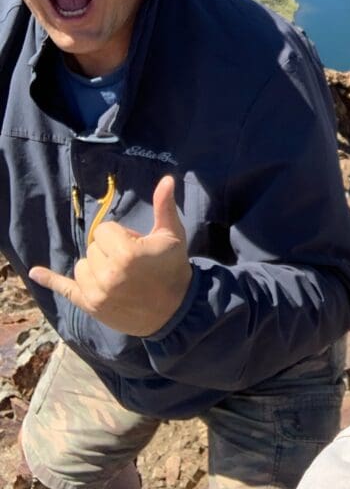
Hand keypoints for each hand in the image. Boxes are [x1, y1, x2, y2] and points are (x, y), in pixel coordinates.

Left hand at [30, 176, 192, 336]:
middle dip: (109, 251)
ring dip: (96, 266)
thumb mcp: (172, 235)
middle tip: (132, 264)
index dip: (121, 235)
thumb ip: (165, 206)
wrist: (175, 310)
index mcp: (126, 253)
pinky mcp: (90, 306)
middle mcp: (108, 273)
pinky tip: (36, 272)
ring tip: (119, 276)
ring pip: (82, 265)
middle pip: (93, 247)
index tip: (137, 247)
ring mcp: (97, 293)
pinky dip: (49, 280)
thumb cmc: (173, 268)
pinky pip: (65, 289)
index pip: (104, 231)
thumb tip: (166, 178)